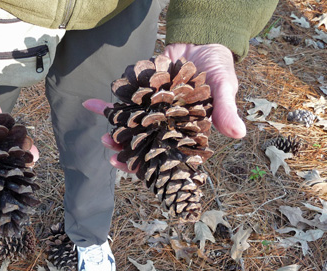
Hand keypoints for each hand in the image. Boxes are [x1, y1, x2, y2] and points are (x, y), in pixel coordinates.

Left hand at [83, 43, 245, 171]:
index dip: (152, 166)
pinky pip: (123, 102)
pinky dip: (107, 103)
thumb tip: (239, 134)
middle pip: (145, 145)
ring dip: (116, 133)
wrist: (201, 41)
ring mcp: (151, 111)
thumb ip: (226, 109)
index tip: (136, 171)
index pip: (168, 155)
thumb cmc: (218, 66)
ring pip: (131, 128)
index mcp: (186, 131)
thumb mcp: (225, 86)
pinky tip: (90, 104)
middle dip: (128, 151)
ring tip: (103, 136)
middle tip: (112, 151)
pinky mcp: (141, 95)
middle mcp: (166, 124)